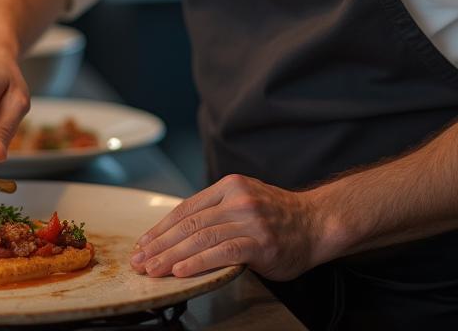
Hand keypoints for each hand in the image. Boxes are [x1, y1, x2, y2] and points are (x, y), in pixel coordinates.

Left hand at [130, 174, 328, 280]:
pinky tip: (182, 271)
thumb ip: (217, 211)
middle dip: (160, 244)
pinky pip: (222, 251)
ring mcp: (248, 219)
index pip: (186, 208)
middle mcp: (236, 198)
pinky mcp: (259, 242)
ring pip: (200, 237)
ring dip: (172, 256)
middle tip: (140, 260)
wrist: (317, 222)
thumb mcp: (245, 200)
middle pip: (188, 224)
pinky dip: (198, 261)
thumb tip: (180, 232)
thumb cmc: (279, 217)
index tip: (144, 244)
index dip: (161, 228)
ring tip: (153, 269)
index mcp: (229, 186)